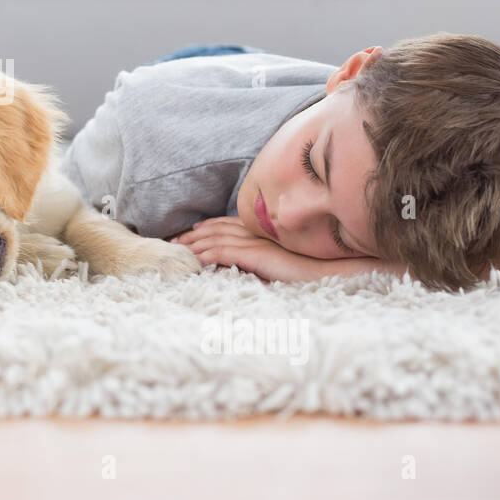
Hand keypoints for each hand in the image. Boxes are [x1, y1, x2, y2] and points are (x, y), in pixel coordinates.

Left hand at [171, 216, 324, 282]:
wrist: (327, 275)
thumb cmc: (304, 273)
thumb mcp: (274, 265)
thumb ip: (255, 262)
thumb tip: (233, 268)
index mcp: (261, 232)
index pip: (226, 225)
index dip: (206, 227)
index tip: (189, 232)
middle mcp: (256, 233)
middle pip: (216, 229)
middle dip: (192, 235)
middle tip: (173, 242)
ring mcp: (257, 242)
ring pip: (216, 239)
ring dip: (193, 244)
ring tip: (176, 251)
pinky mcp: (257, 254)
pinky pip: (224, 252)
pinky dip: (206, 255)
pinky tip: (193, 260)